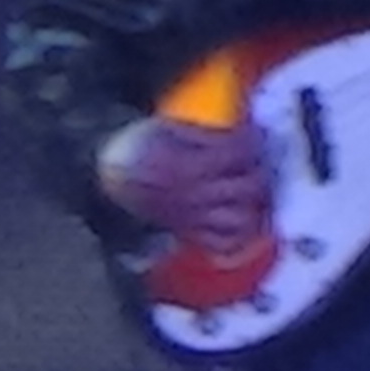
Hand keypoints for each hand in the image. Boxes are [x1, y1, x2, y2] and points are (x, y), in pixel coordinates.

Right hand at [98, 116, 275, 252]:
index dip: (254, 142)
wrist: (106, 175)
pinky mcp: (190, 233)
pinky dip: (241, 234)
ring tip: (258, 191)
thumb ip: (204, 134)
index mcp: (184, 165)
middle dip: (262, 173)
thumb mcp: (165, 128)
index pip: (237, 154)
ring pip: (242, 219)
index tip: (257, 135)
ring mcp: (192, 218)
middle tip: (263, 164)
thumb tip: (245, 134)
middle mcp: (192, 195)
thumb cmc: (138, 146)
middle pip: (248, 188)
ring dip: (257, 205)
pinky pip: (224, 242)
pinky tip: (245, 217)